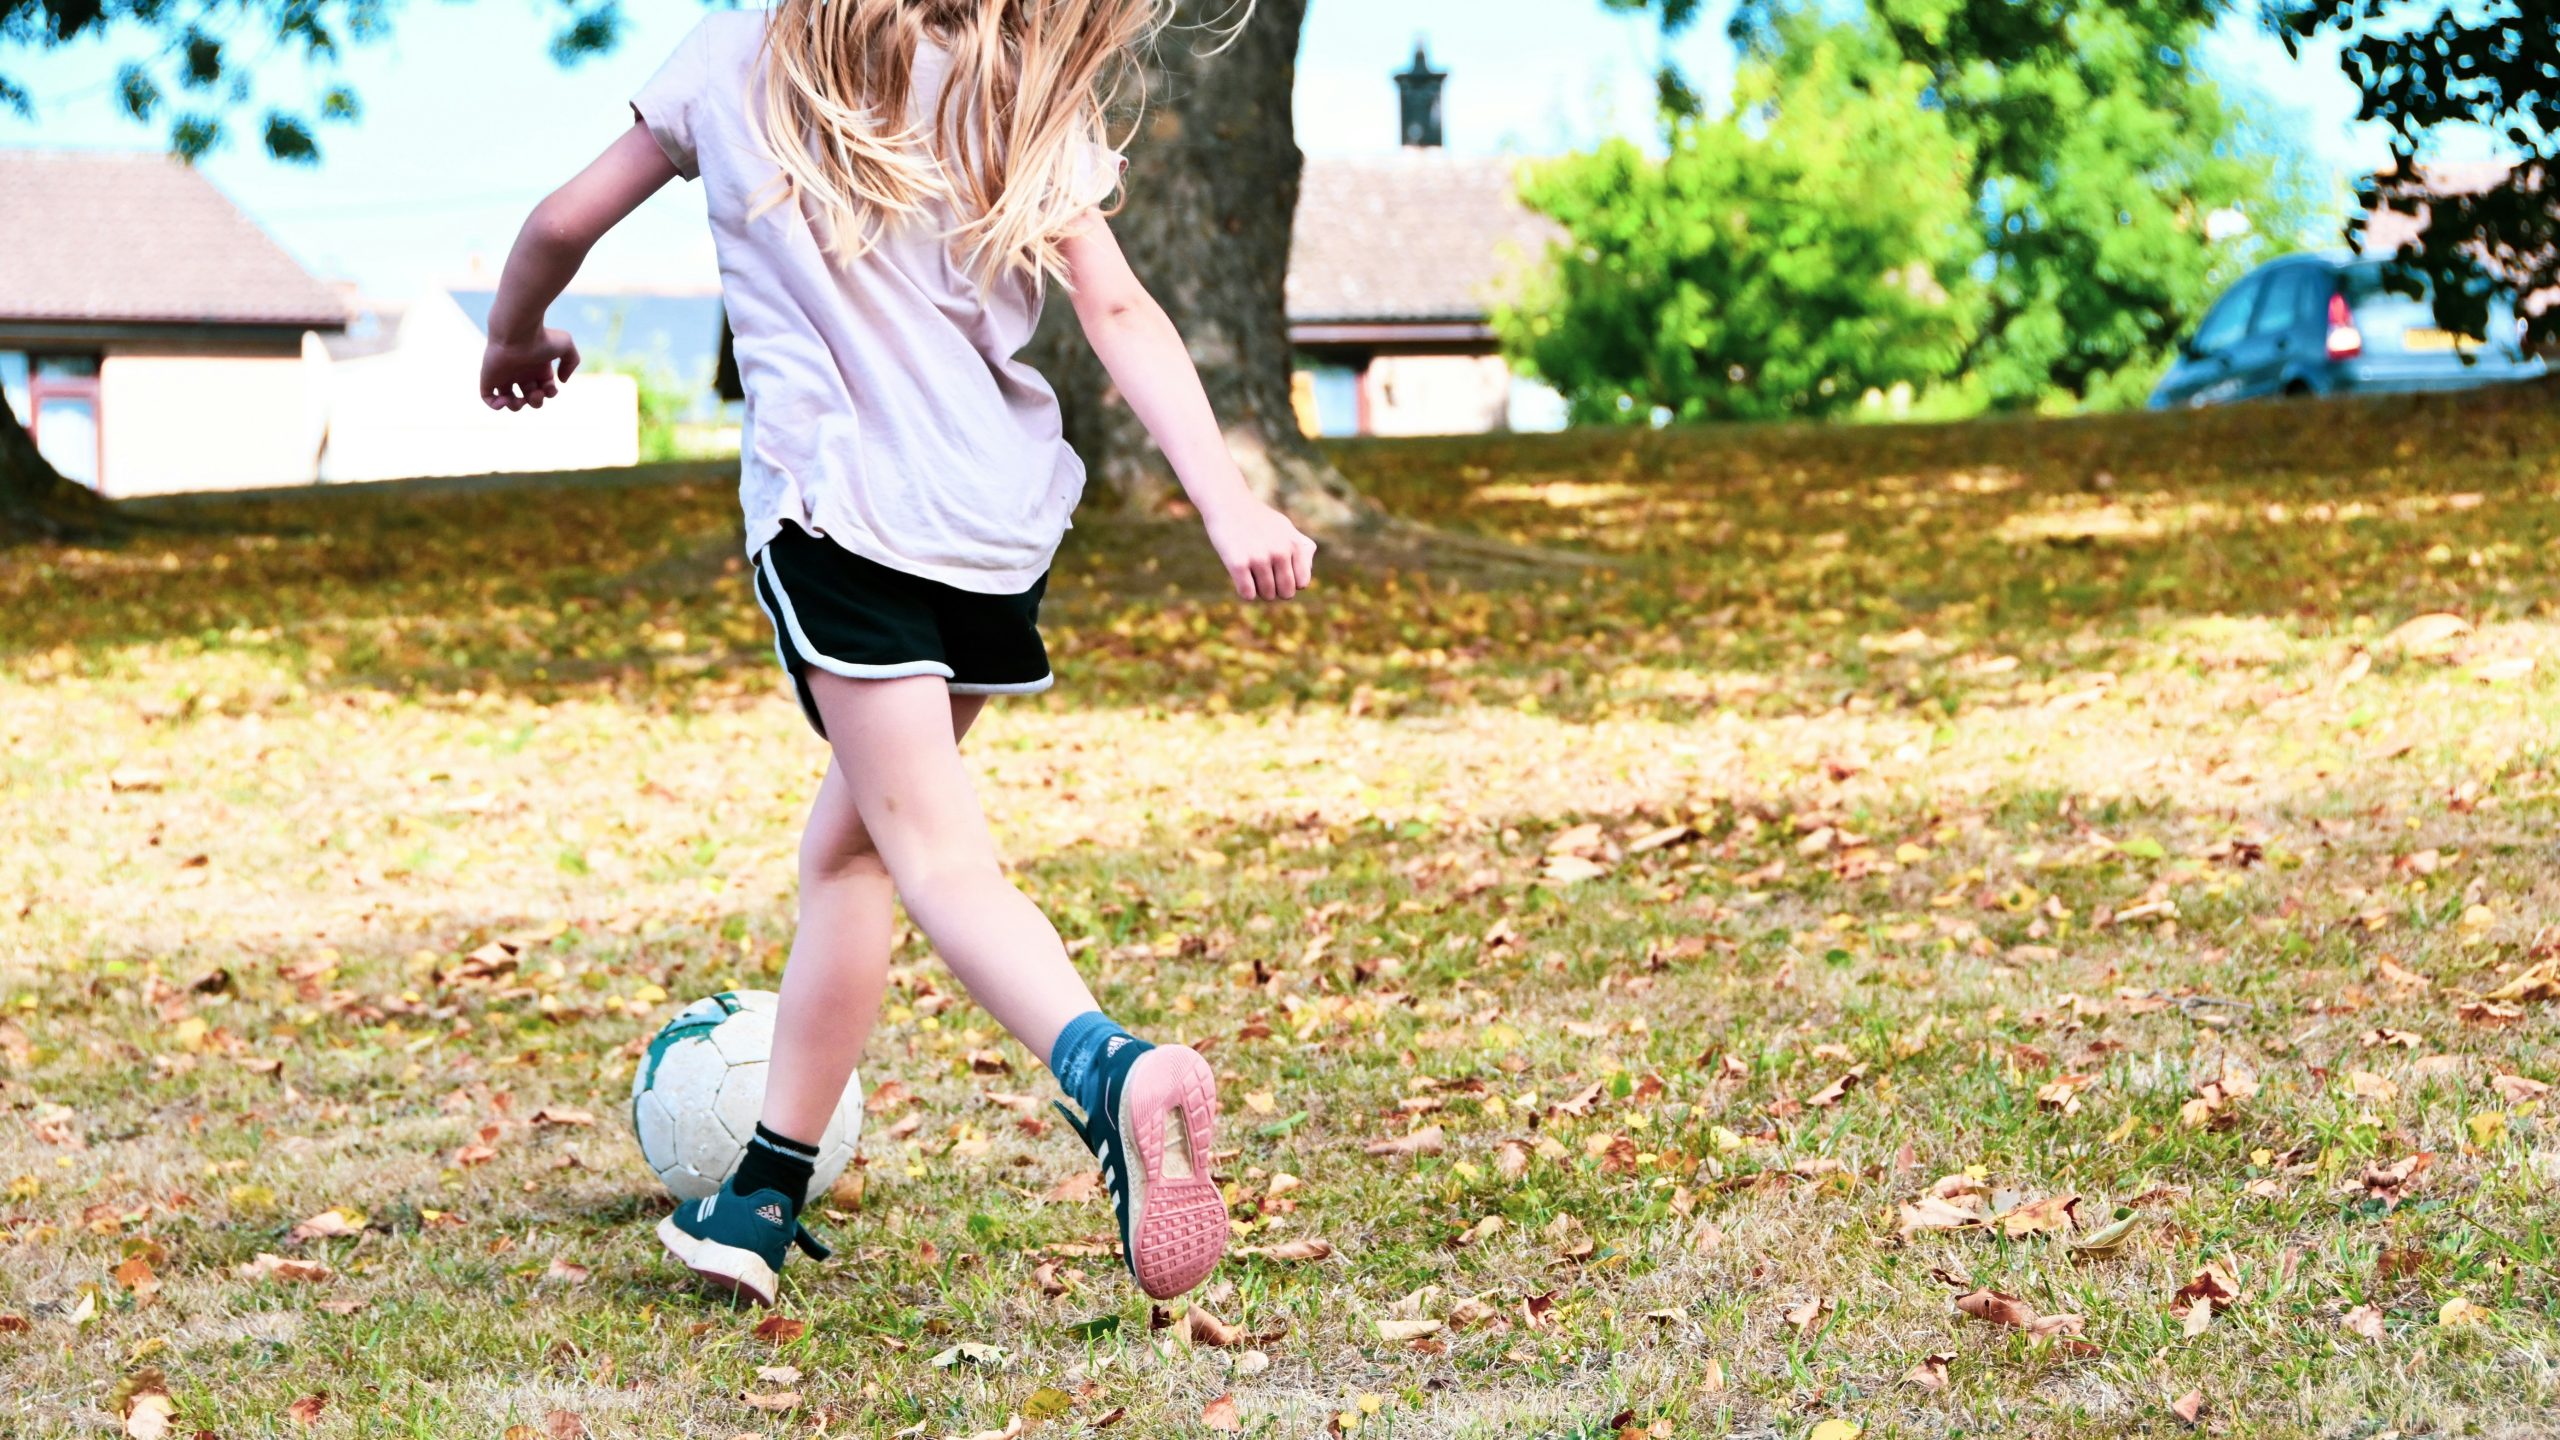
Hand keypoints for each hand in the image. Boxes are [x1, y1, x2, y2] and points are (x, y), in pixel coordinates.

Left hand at [479, 328, 580, 410]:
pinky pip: (488, 398)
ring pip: (508, 400)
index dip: (549, 393)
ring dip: (517, 407)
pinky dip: (496, 405)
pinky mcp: (488, 378)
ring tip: (519, 400)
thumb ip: (571, 362)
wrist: (518, 331)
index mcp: (537, 366)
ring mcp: (504, 375)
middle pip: (528, 396)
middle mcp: (521, 372)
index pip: (544, 387)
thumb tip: (562, 381)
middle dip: (536, 401)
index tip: (549, 387)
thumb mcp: (566, 346)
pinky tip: (505, 399)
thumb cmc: (542, 337)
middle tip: (535, 393)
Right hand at [1202, 499, 1316, 600]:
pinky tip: (1240, 576)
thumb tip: (1304, 582)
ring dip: (1258, 590)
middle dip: (1276, 589)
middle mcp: (1280, 552)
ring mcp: (1259, 558)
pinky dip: (1244, 591)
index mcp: (1294, 545)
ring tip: (1251, 572)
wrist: (1227, 503)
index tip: (1278, 572)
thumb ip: (1302, 549)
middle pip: (1286, 593)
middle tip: (1263, 576)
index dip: (1290, 582)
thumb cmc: (1257, 518)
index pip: (1302, 583)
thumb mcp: (1285, 528)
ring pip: (1267, 595)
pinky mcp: (1238, 563)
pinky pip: (1248, 595)